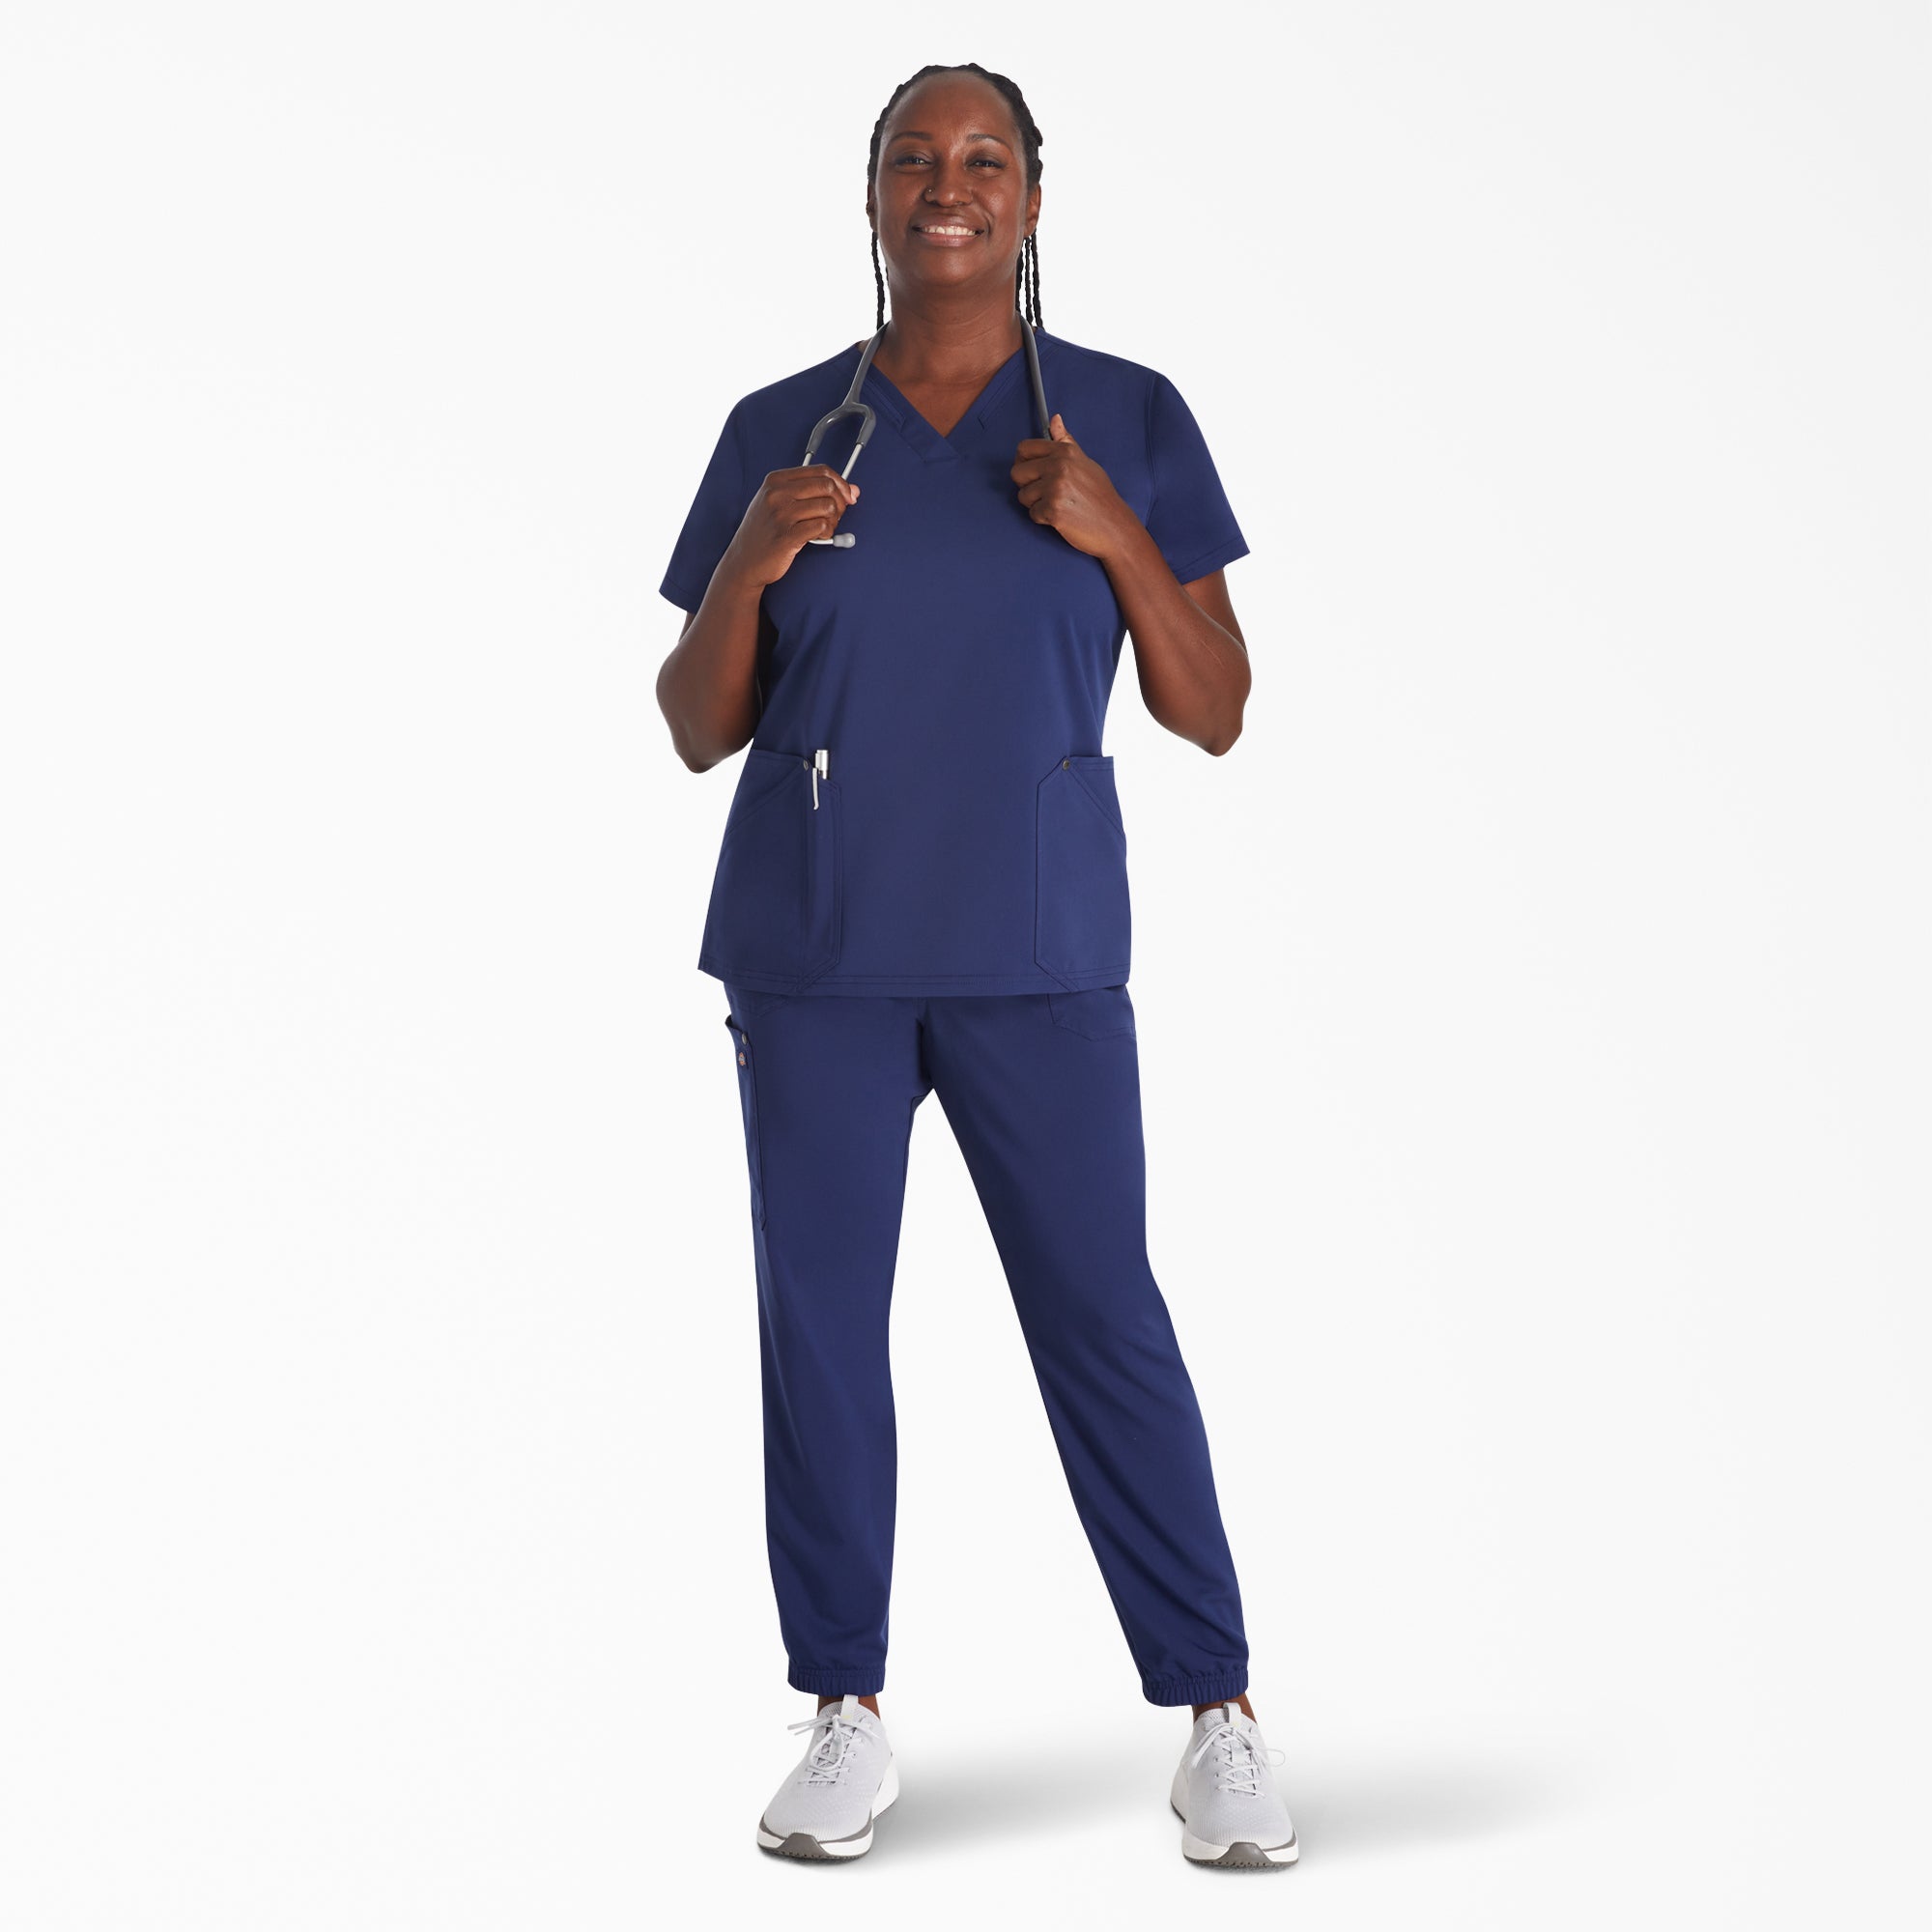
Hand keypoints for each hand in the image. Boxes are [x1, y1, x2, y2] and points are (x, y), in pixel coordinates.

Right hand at [727, 465, 859, 585]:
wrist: (744, 561)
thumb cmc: (765, 532)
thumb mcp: (780, 503)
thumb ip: (813, 492)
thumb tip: (852, 490)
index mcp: (776, 480)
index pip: (820, 471)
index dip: (841, 483)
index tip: (848, 496)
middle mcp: (776, 494)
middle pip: (827, 486)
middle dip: (841, 501)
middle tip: (838, 515)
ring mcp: (780, 515)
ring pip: (827, 506)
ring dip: (834, 520)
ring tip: (825, 528)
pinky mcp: (786, 536)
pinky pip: (821, 526)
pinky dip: (827, 533)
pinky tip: (819, 537)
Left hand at [1010, 415, 1138, 560]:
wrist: (1113, 524)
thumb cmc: (1099, 494)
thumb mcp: (1084, 461)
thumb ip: (1065, 442)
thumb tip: (1055, 419)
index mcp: (1065, 451)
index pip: (1024, 448)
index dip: (1023, 461)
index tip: (1031, 471)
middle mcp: (1058, 466)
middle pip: (1017, 472)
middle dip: (1026, 485)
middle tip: (1045, 492)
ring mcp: (1055, 488)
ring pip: (1023, 495)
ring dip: (1035, 504)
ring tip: (1057, 504)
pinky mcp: (1053, 509)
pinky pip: (1032, 513)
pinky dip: (1043, 518)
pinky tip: (1060, 516)